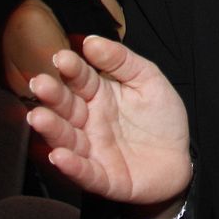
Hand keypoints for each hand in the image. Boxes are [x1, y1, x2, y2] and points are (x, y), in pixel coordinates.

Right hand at [26, 35, 191, 204]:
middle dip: (52, 95)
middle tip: (40, 83)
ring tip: (39, 117)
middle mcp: (89, 122)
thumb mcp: (148, 80)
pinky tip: (59, 156)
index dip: (71, 68)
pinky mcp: (103, 177)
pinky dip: (71, 165)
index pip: (80, 78)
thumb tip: (91, 40)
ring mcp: (93, 150)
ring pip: (67, 139)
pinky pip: (84, 172)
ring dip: (52, 129)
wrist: (179, 160)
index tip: (62, 57)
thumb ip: (121, 60)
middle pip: (66, 107)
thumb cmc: (162, 119)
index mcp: (99, 95)